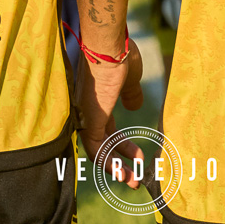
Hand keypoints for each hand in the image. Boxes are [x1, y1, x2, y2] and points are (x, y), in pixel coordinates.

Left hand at [76, 41, 144, 184]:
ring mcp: (87, 114)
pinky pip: (95, 147)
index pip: (107, 130)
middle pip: (102, 142)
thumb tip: (135, 105)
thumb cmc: (120, 54)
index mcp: (98, 101)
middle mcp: (88, 110)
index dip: (122, 145)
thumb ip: (131, 94)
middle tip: (134, 176)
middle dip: (120, 161)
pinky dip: (108, 162)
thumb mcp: (130, 78)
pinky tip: (122, 172)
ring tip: (132, 180)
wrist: (109, 43)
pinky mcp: (89, 118)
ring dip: (115, 168)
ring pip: (97, 149)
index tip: (138, 156)